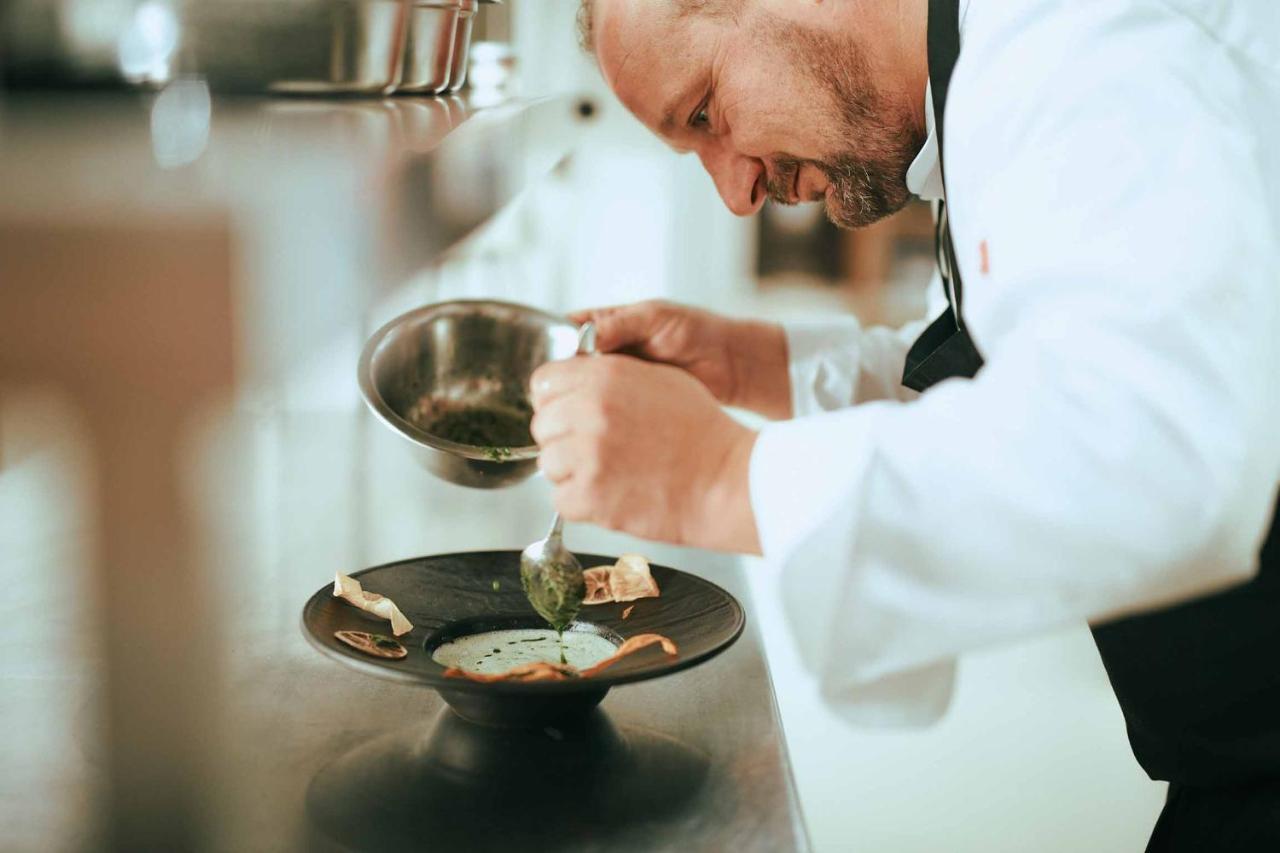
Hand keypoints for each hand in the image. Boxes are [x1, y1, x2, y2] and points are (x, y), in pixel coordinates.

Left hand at [530, 354, 761, 553]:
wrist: (725, 481)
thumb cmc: (701, 433)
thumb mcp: (659, 379)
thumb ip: (610, 374)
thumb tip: (575, 379)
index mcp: (605, 376)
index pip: (543, 383)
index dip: (555, 400)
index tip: (568, 413)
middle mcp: (590, 411)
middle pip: (542, 425)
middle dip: (564, 438)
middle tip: (598, 450)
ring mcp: (587, 455)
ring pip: (548, 464)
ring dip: (572, 472)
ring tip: (610, 473)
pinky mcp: (589, 496)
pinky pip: (560, 500)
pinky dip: (581, 503)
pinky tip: (611, 495)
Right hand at [570, 300, 791, 419]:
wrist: (730, 364)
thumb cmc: (696, 330)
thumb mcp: (655, 318)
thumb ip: (619, 325)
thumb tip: (583, 337)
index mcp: (605, 325)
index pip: (564, 333)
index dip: (552, 350)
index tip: (546, 369)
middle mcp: (605, 354)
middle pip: (568, 369)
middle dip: (561, 383)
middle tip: (555, 398)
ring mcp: (616, 382)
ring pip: (583, 393)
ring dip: (578, 403)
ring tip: (572, 415)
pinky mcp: (628, 405)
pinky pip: (606, 410)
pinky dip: (599, 417)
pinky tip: (594, 426)